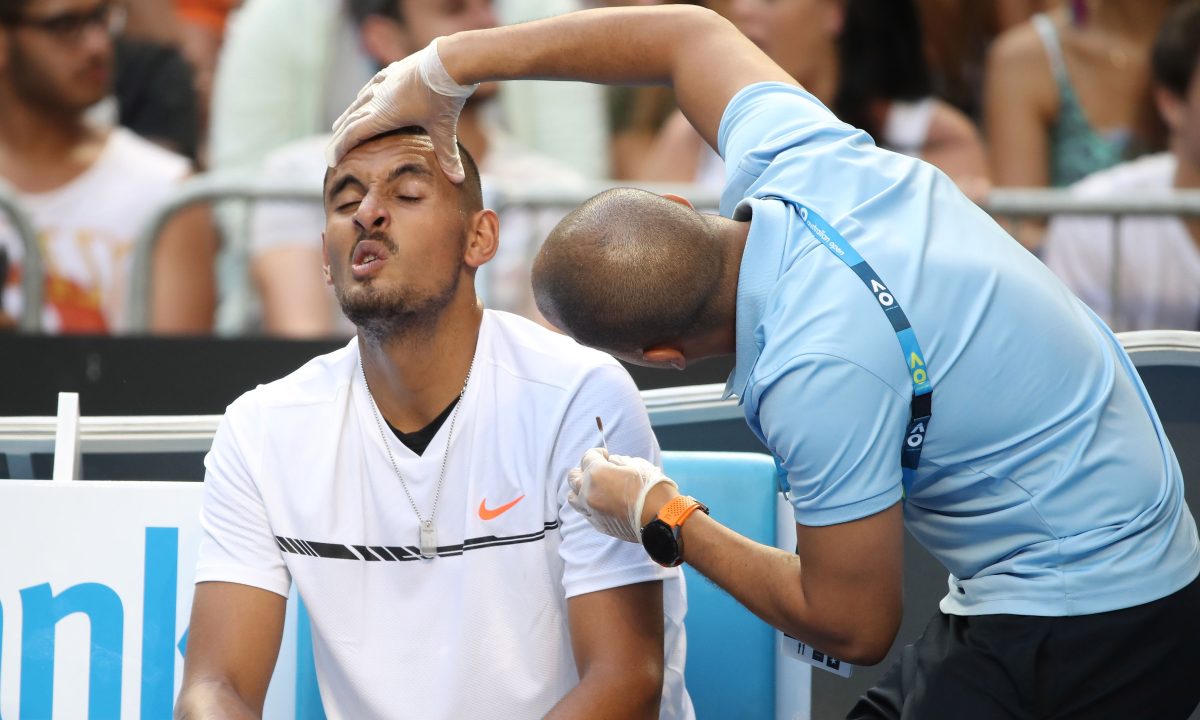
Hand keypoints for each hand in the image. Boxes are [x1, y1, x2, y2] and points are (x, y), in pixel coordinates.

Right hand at [326, 37, 476, 179]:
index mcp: (384, 113)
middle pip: (352, 119)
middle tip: (331, 150)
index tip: (330, 160)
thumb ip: (448, 155)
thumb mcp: (445, 128)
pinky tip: (366, 95)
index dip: (340, 148)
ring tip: (339, 124)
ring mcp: (385, 81)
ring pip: (360, 101)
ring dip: (349, 115)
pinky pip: (373, 85)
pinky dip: (365, 95)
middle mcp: (378, 97)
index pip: (354, 133)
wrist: (450, 60)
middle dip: (340, 137)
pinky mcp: (395, 70)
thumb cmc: (444, 95)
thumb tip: (458, 180)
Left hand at [567, 449, 678, 543]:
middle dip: (584, 470)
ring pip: (573, 497)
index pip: (587, 456)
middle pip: (573, 477)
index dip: (598, 453)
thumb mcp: (636, 465)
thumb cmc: (652, 488)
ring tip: (596, 488)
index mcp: (596, 474)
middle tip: (599, 470)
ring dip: (581, 490)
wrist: (662, 519)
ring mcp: (591, 511)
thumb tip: (610, 463)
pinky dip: (590, 505)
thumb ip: (617, 462)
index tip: (606, 455)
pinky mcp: (598, 525)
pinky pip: (586, 512)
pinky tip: (604, 502)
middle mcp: (588, 493)